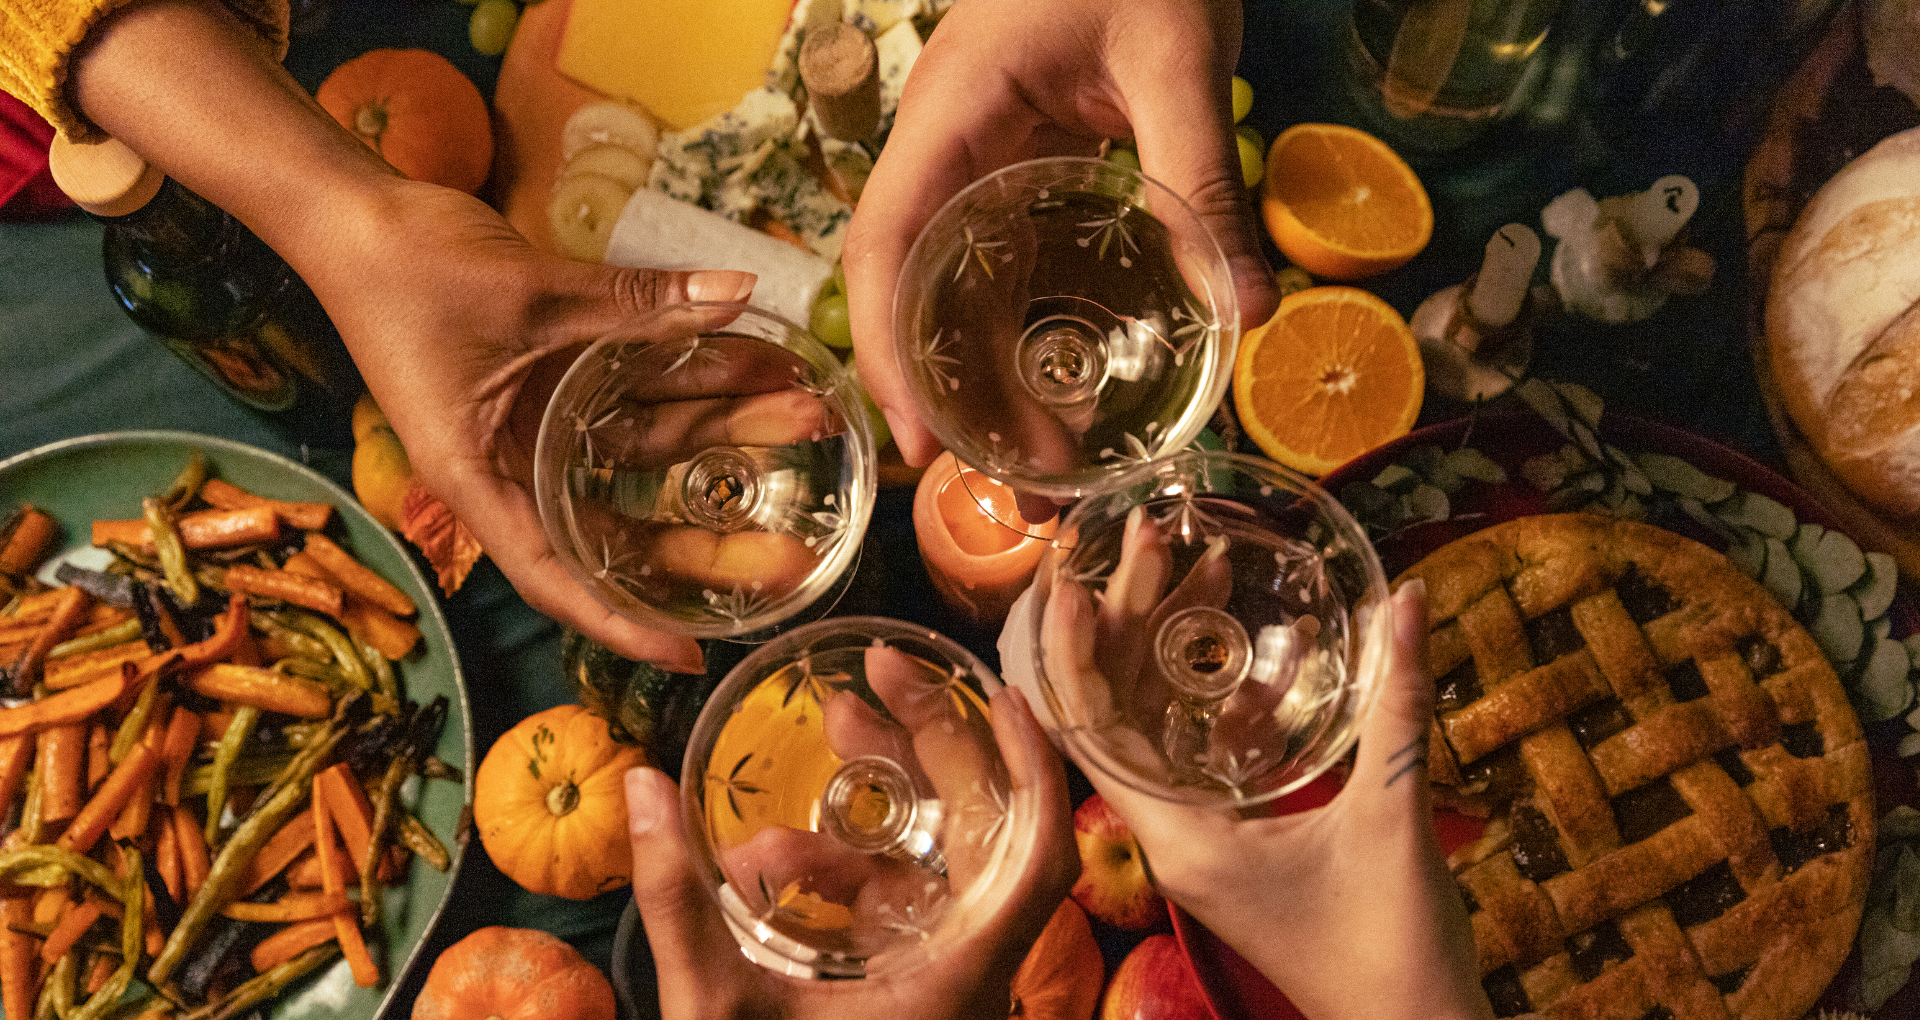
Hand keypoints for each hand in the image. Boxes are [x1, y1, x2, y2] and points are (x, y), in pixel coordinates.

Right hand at [68, 0, 833, 670]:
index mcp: (480, 479)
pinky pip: (633, 397)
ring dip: (722, 434)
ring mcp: (536, 423)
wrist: (354, 210)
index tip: (689, 656)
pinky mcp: (553, 379)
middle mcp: (512, 465)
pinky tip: (755, 369)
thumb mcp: (533, 293)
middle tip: (795, 550)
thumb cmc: (410, 268)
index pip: (557, 576)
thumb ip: (637, 303)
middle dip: (709, 536)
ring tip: (806, 416)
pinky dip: (689, 385)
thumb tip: (738, 292)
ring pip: (643, 451)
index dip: (622, 623)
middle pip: (620, 525)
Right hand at [625, 684, 1078, 1018]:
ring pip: (937, 869)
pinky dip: (852, 871)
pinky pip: (901, 913)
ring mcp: (942, 988)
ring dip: (882, 802)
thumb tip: (638, 785)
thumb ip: (675, 899)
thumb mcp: (712, 1009)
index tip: (1002, 693)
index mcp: (960, 977)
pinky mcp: (909, 1000)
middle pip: (986, 835)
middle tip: (872, 674)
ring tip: (827, 729)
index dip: (1038, 769)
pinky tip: (774, 853)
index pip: (1041, 859)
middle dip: (933, 745)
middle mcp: (970, 975)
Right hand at [843, 0, 1278, 466]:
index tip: (925, 441)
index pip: (883, 245)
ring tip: (1050, 471)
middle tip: (1019, 492)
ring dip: (990, 383)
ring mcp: (978, 160)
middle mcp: (946, 148)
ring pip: (957, 291)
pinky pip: (1004, 267)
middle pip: (914, 291)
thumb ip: (1202, 177)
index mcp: (952, 116)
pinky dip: (1025, 338)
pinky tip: (1066, 395)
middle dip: (951, 399)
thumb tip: (1249, 310)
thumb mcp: (1178, 57)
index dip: (889, 350)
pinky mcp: (1020, 168)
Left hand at [1045, 566, 1492, 1019]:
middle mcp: (1174, 838)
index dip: (1075, 653)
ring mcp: (1201, 843)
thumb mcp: (1394, 816)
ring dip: (1178, 654)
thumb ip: (1399, 705)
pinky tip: (1264, 656)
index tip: (1072, 578)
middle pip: (1121, 714)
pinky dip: (1225, 704)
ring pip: (1163, 730)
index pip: (1091, 732)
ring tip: (1204, 569)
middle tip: (1150, 539)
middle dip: (1132, 623)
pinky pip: (1206, 758)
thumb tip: (1410, 598)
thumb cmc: (1391, 948)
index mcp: (1180, 838)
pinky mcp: (1236, 847)